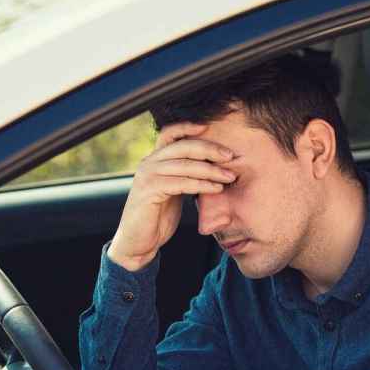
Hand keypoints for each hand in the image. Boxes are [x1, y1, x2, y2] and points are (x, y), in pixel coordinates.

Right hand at [107, 122, 234, 271]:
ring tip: (229, 176)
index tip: (209, 127)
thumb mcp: (174, 190)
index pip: (170, 133)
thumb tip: (213, 165)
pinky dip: (202, 184)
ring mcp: (147, 176)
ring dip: (211, 170)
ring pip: (185, 165)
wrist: (139, 242)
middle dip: (210, 149)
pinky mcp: (149, 192)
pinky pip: (182, 183)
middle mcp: (148, 163)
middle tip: (230, 156)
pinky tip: (216, 188)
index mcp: (154, 159)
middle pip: (183, 146)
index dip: (188, 126)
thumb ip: (185, 175)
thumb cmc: (158, 216)